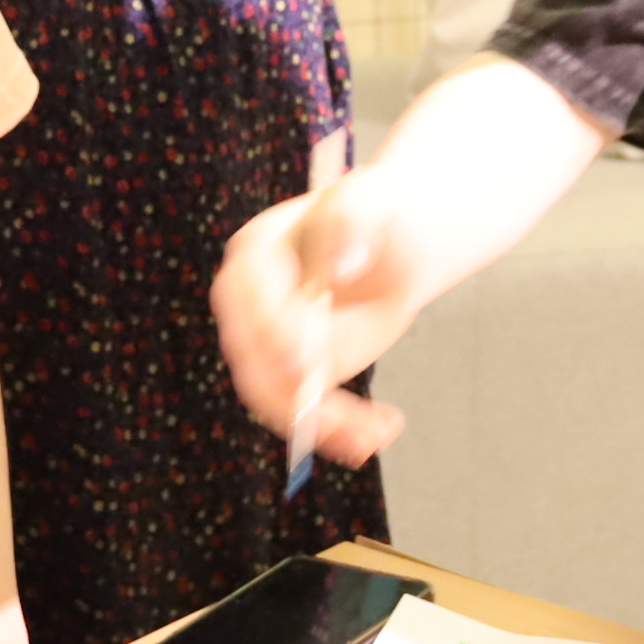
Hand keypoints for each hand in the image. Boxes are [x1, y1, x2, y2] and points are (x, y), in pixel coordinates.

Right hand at [210, 174, 414, 468]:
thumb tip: (344, 268)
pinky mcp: (297, 372)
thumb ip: (353, 220)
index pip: (249, 297)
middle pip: (253, 356)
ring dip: (319, 424)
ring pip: (276, 395)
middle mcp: (250, 304)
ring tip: (371, 435)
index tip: (304, 360)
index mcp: (255, 254)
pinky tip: (371, 441)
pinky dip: (334, 432)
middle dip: (291, 391)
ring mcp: (270, 343)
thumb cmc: (379, 213)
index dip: (273, 330)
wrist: (395, 244)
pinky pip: (303, 410)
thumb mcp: (370, 202)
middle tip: (341, 415)